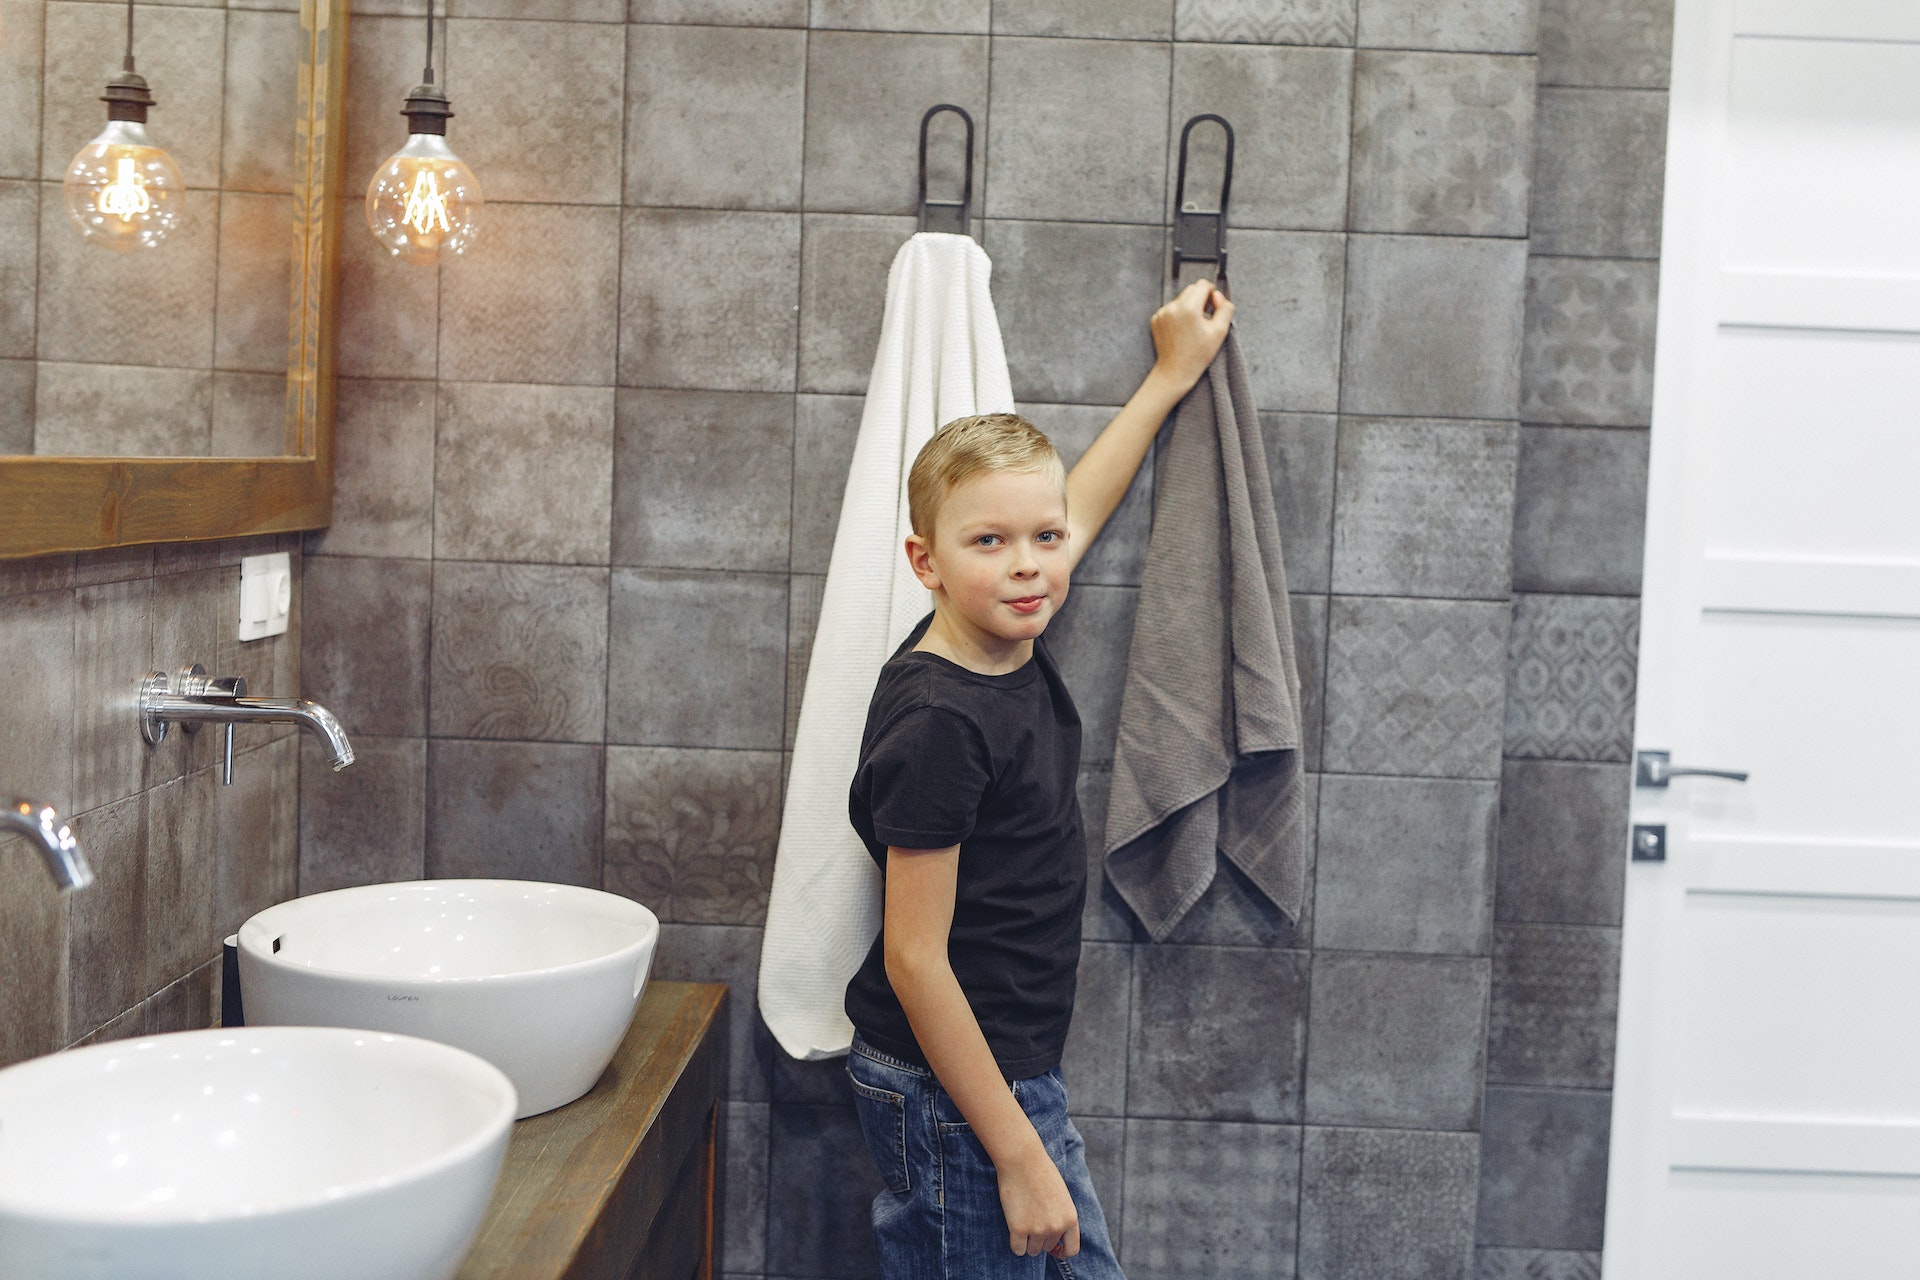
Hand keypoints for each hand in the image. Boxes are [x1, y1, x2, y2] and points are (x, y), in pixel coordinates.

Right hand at [997, 1142, 1080, 1259]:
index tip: (1053, 1249)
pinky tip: (1013, 1228)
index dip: (1061, 1252)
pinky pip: (1018, 1249)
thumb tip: (1053, 1237)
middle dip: (1039, 1238)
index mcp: (1071, 1218)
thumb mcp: (1061, 1195)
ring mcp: (1038, 1229)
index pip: (1071, 1249)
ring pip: (1032, 1250)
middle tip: (1031, 1218)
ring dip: (1027, 1240)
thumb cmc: (1040, 1172)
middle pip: (1047, 1248)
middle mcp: (1056, 1227)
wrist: (1022, 1159)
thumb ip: (1061, 1216)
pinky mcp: (1018, 1229)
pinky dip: (1015, 1243)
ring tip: (1022, 1219)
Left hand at [1149, 277, 1233, 393]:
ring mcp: (1162, 313)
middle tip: (1205, 318)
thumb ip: (1224, 308)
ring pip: (1181, 299)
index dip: (1211, 292)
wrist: (1175, 371)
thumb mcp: (1220, 332)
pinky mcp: (1156, 319)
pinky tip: (1182, 330)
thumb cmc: (1198, 354)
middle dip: (1200, 299)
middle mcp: (1172, 307)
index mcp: (1188, 308)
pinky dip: (1178, 314)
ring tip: (1193, 327)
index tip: (1213, 306)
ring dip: (1189, 306)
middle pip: (1191, 289)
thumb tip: (1217, 294)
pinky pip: (1171, 308)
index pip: (1202, 284)